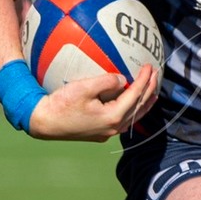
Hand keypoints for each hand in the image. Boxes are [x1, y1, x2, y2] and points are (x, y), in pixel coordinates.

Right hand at [29, 63, 159, 141]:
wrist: (44, 123)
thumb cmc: (61, 104)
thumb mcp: (83, 88)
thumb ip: (106, 82)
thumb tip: (122, 79)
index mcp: (112, 116)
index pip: (135, 95)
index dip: (144, 80)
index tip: (149, 66)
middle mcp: (113, 127)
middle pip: (139, 108)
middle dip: (149, 91)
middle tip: (156, 75)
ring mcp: (107, 132)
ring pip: (133, 117)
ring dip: (143, 103)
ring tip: (151, 92)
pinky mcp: (99, 133)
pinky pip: (122, 120)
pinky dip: (131, 110)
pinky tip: (130, 104)